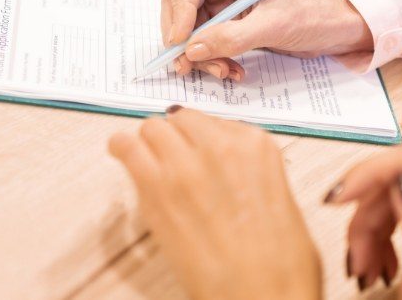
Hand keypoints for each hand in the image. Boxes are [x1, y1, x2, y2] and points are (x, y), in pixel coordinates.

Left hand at [108, 107, 320, 299]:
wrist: (262, 297)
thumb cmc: (281, 265)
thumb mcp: (282, 202)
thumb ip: (251, 175)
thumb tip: (228, 176)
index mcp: (257, 147)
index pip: (216, 123)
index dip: (202, 139)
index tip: (196, 152)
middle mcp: (220, 146)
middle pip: (182, 120)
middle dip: (174, 137)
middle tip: (169, 158)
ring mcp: (186, 164)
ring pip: (152, 128)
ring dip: (148, 142)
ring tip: (143, 157)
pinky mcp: (156, 187)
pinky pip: (127, 147)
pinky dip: (121, 148)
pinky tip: (119, 153)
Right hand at [160, 0, 373, 79]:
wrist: (341, 28)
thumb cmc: (316, 14)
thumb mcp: (274, 25)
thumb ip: (230, 37)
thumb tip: (191, 50)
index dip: (177, 6)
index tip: (181, 39)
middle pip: (179, 1)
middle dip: (183, 36)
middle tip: (189, 64)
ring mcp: (226, 2)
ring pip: (190, 27)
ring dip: (199, 54)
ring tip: (222, 71)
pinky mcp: (231, 23)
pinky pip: (206, 41)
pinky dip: (212, 59)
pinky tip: (231, 70)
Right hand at [326, 142, 401, 299]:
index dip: (371, 171)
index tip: (337, 200)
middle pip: (400, 174)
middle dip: (367, 213)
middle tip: (357, 259)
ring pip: (392, 189)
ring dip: (369, 228)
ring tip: (367, 269)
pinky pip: (398, 200)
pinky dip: (379, 231)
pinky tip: (379, 262)